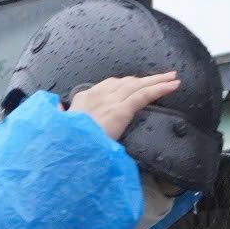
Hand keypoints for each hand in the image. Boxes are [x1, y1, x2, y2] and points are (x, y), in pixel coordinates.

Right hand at [65, 72, 179, 140]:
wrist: (65, 152)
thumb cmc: (63, 144)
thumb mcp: (57, 126)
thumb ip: (59, 115)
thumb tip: (56, 108)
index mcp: (83, 99)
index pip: (108, 85)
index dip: (125, 84)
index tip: (135, 84)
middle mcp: (97, 95)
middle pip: (126, 82)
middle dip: (144, 79)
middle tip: (162, 77)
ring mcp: (109, 102)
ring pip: (138, 85)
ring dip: (157, 80)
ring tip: (172, 78)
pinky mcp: (120, 110)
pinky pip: (144, 95)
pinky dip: (160, 88)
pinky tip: (173, 85)